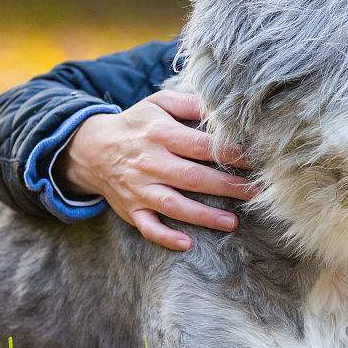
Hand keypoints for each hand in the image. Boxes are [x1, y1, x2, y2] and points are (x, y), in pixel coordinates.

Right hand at [53, 90, 255, 250]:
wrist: (91, 149)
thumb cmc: (136, 124)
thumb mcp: (158, 103)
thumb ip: (189, 103)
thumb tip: (221, 105)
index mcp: (161, 135)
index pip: (202, 146)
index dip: (229, 153)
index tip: (255, 160)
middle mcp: (150, 163)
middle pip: (194, 178)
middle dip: (228, 186)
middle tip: (256, 192)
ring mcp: (140, 189)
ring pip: (175, 206)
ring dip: (204, 216)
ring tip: (233, 222)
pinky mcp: (131, 209)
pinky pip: (148, 227)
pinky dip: (165, 237)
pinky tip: (187, 244)